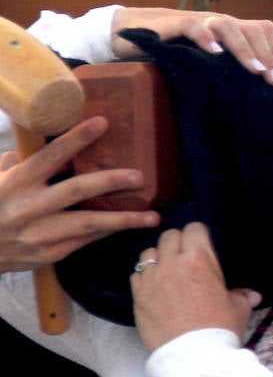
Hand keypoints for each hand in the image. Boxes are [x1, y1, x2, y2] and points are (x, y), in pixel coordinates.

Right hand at [0, 117, 159, 272]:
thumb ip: (19, 161)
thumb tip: (43, 139)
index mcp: (16, 183)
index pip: (50, 155)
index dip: (76, 138)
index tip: (102, 122)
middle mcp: (29, 208)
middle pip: (76, 190)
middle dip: (110, 181)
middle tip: (139, 177)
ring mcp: (40, 234)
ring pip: (89, 224)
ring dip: (124, 220)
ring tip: (152, 216)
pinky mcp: (50, 254)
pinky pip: (85, 240)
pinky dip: (108, 231)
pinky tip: (129, 225)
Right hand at [113, 7, 272, 85]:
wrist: (130, 31)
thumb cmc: (174, 49)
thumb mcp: (206, 59)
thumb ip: (228, 66)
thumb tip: (257, 89)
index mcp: (230, 29)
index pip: (262, 31)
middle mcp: (217, 22)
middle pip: (252, 28)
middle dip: (268, 55)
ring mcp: (197, 20)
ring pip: (228, 25)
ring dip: (245, 49)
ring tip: (256, 71)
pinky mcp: (172, 23)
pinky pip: (192, 25)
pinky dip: (206, 37)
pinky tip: (215, 53)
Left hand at [131, 222, 260, 351]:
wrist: (193, 357)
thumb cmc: (220, 329)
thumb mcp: (238, 309)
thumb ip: (242, 295)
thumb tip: (252, 295)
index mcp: (200, 260)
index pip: (194, 229)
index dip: (199, 234)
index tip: (202, 243)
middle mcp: (172, 264)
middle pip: (169, 236)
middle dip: (178, 241)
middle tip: (185, 255)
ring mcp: (152, 280)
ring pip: (148, 253)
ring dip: (158, 257)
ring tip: (166, 270)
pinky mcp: (138, 296)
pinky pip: (136, 275)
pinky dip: (145, 277)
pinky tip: (154, 287)